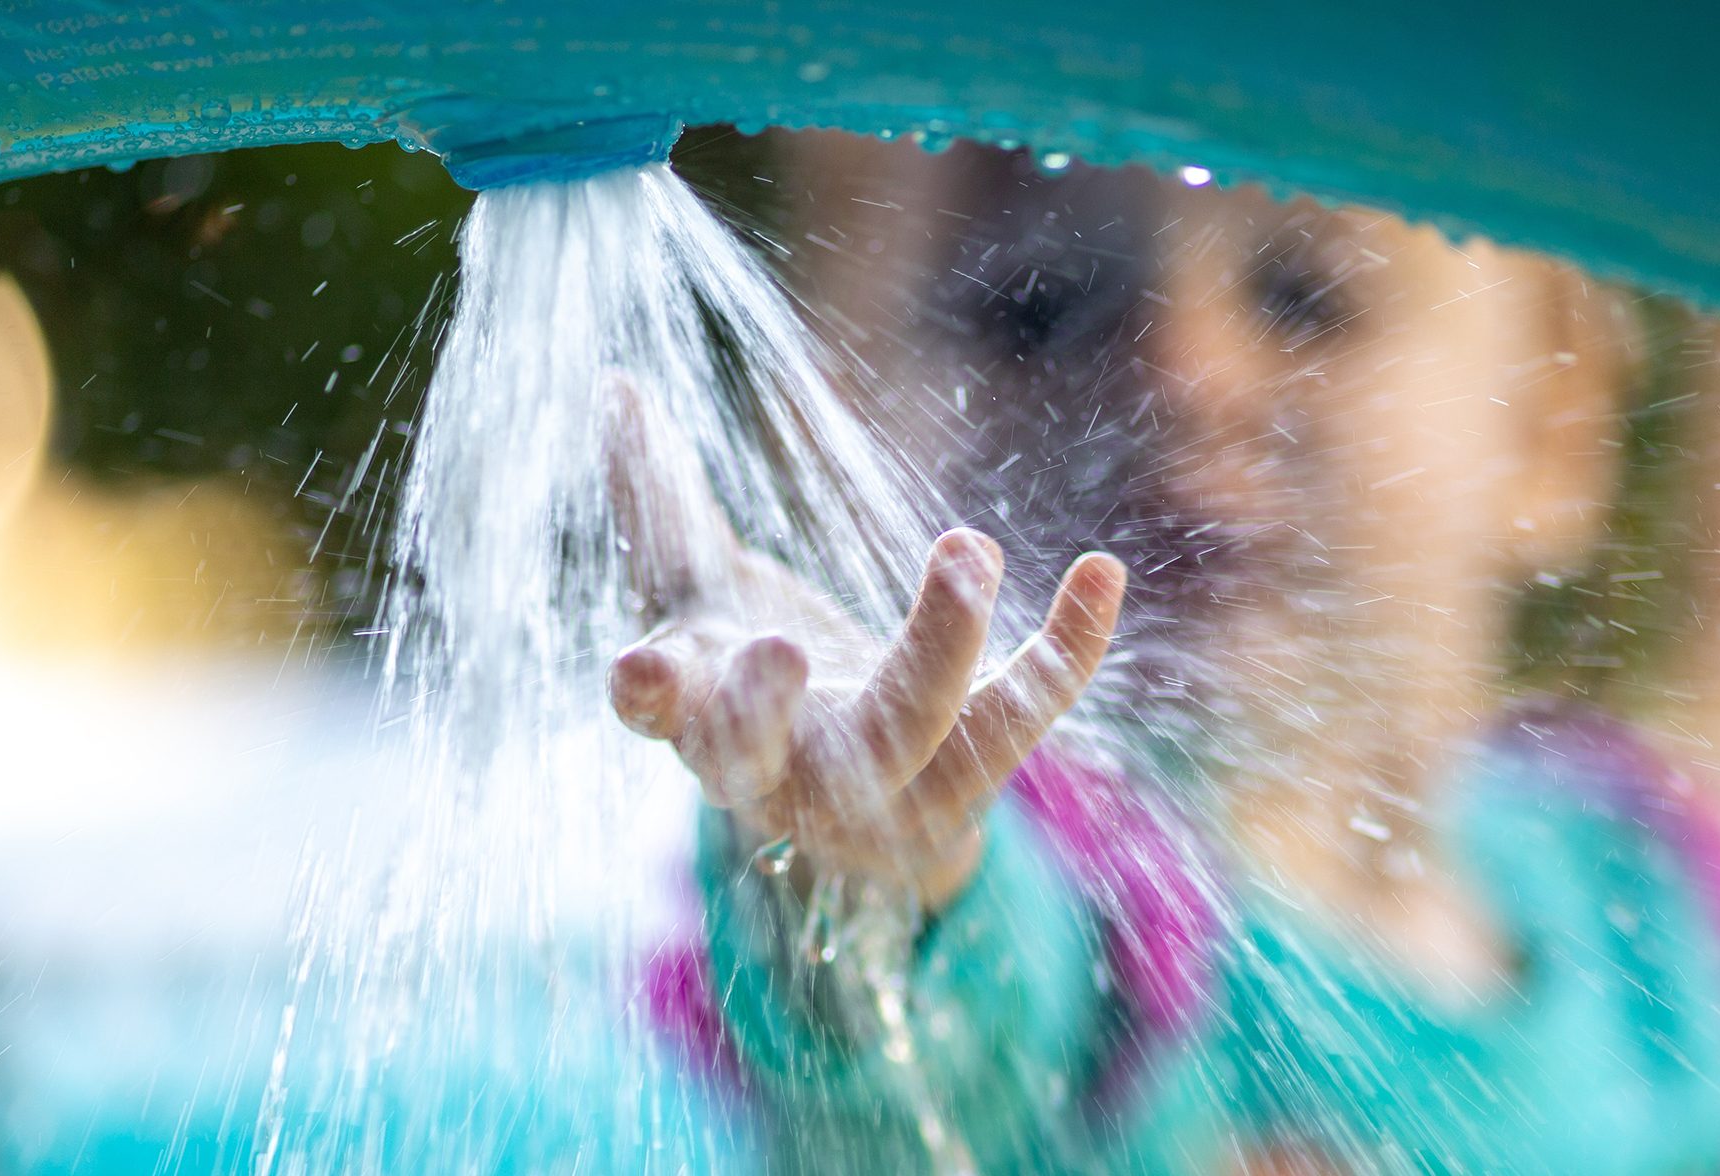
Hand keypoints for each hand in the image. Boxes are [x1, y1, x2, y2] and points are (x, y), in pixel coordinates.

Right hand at [610, 527, 1125, 906]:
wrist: (859, 810)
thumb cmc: (759, 683)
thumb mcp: (700, 597)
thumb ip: (656, 500)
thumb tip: (616, 384)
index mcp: (708, 725)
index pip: (669, 720)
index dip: (651, 699)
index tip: (640, 667)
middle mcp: (791, 773)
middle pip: (778, 755)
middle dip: (774, 709)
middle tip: (783, 645)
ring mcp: (887, 789)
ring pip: (914, 734)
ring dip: (940, 646)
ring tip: (964, 546)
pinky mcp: (974, 776)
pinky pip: (1027, 716)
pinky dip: (1070, 648)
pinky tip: (1103, 570)